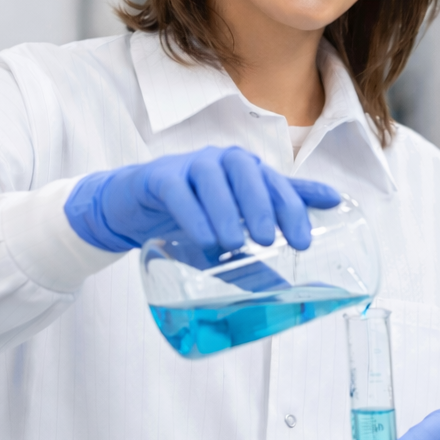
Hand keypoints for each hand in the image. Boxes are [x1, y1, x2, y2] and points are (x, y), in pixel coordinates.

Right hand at [64, 146, 339, 252]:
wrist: (135, 206)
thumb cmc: (192, 213)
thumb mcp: (231, 227)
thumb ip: (266, 240)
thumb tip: (305, 277)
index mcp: (247, 171)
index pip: (277, 183)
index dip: (294, 210)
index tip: (303, 243)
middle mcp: (222, 161)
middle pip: (248, 172)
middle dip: (262, 205)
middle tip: (268, 240)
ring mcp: (190, 166)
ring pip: (213, 179)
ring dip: (227, 211)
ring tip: (235, 245)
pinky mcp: (160, 178)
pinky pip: (178, 191)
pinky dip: (193, 215)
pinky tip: (204, 240)